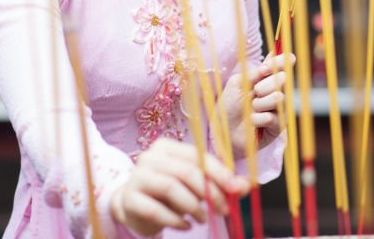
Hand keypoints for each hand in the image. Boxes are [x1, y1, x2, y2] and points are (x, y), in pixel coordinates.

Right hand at [110, 138, 248, 234]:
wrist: (133, 207)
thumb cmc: (168, 193)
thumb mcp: (195, 185)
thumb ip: (219, 183)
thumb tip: (244, 186)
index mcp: (167, 147)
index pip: (198, 156)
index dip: (219, 172)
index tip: (235, 189)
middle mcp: (150, 157)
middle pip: (186, 171)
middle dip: (209, 192)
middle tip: (222, 209)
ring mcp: (137, 176)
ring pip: (171, 187)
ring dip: (192, 206)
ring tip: (203, 218)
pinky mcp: (129, 198)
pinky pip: (155, 209)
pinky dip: (175, 220)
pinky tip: (186, 226)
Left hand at [223, 53, 294, 158]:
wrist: (223, 129)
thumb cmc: (229, 105)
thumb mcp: (238, 83)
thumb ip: (255, 73)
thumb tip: (271, 60)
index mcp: (268, 77)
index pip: (285, 62)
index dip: (280, 61)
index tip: (263, 69)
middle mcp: (277, 90)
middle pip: (284, 78)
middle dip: (265, 85)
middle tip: (254, 92)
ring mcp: (280, 107)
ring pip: (279, 97)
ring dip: (260, 103)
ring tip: (252, 108)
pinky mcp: (278, 125)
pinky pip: (272, 117)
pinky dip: (257, 119)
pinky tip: (252, 121)